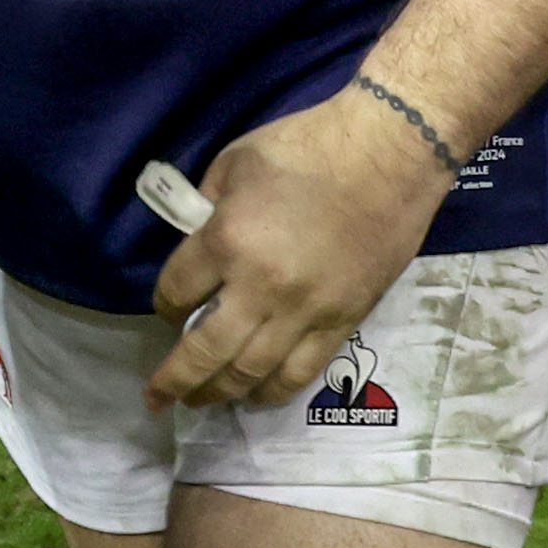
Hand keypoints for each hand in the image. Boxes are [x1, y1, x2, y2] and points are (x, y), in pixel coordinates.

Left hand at [143, 84, 455, 411]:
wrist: (390, 152)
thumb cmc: (309, 146)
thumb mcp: (237, 160)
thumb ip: (208, 206)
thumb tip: (196, 242)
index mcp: (227, 241)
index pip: (176, 292)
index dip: (164, 305)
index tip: (168, 307)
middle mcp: (259, 288)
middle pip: (203, 351)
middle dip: (174, 379)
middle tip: (156, 396)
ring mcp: (303, 311)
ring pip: (249, 373)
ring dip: (217, 393)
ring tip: (199, 401)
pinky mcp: (342, 322)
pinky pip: (300, 372)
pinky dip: (271, 392)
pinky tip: (254, 397)